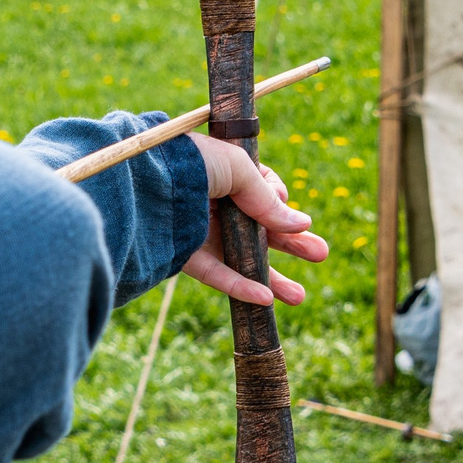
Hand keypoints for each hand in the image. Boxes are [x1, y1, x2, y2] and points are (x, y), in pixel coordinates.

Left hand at [186, 134, 329, 305]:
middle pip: (259, 228)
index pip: (260, 189)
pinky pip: (216, 275)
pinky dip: (240, 288)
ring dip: (272, 277)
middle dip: (292, 242)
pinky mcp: (183, 256)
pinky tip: (266, 300)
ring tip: (299, 296)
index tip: (287, 205)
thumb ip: (268, 197)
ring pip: (242, 259)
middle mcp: (212, 201)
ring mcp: (198, 231)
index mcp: (221, 172)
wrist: (143, 180)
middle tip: (320, 253)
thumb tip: (302, 224)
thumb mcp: (237, 168)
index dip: (278, 199)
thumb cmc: (190, 162)